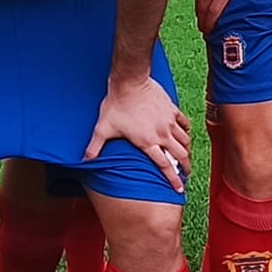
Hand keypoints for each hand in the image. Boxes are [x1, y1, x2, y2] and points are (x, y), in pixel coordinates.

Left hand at [85, 75, 193, 189]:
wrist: (130, 82)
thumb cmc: (116, 105)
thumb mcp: (103, 128)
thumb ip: (94, 147)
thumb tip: (84, 161)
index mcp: (148, 142)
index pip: (165, 166)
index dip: (173, 179)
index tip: (179, 189)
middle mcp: (162, 134)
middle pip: (181, 155)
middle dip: (186, 167)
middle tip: (187, 174)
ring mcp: (169, 121)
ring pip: (185, 140)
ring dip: (187, 150)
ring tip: (187, 156)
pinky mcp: (171, 109)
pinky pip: (184, 122)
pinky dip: (187, 130)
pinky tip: (186, 133)